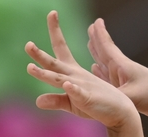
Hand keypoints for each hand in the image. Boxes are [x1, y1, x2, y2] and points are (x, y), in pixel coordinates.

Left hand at [25, 11, 138, 130]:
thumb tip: (38, 101)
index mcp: (71, 73)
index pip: (60, 49)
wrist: (119, 112)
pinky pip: (79, 94)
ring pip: (60, 79)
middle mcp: (75, 76)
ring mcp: (81, 87)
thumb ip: (55, 100)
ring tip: (31, 68)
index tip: (52, 13)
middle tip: (28, 45)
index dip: (55, 32)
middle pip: (54, 64)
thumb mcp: (72, 104)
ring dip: (46, 74)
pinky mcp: (88, 100)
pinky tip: (68, 85)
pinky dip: (73, 90)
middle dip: (40, 55)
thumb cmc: (95, 105)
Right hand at [87, 18, 147, 121]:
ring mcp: (124, 79)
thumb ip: (111, 96)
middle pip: (105, 52)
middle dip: (97, 41)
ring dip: (97, 54)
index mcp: (122, 67)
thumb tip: (96, 98)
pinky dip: (100, 72)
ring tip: (91, 44)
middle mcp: (122, 70)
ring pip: (106, 63)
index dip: (99, 36)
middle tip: (91, 27)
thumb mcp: (129, 97)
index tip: (95, 22)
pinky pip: (108, 76)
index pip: (107, 48)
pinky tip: (96, 68)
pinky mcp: (125, 88)